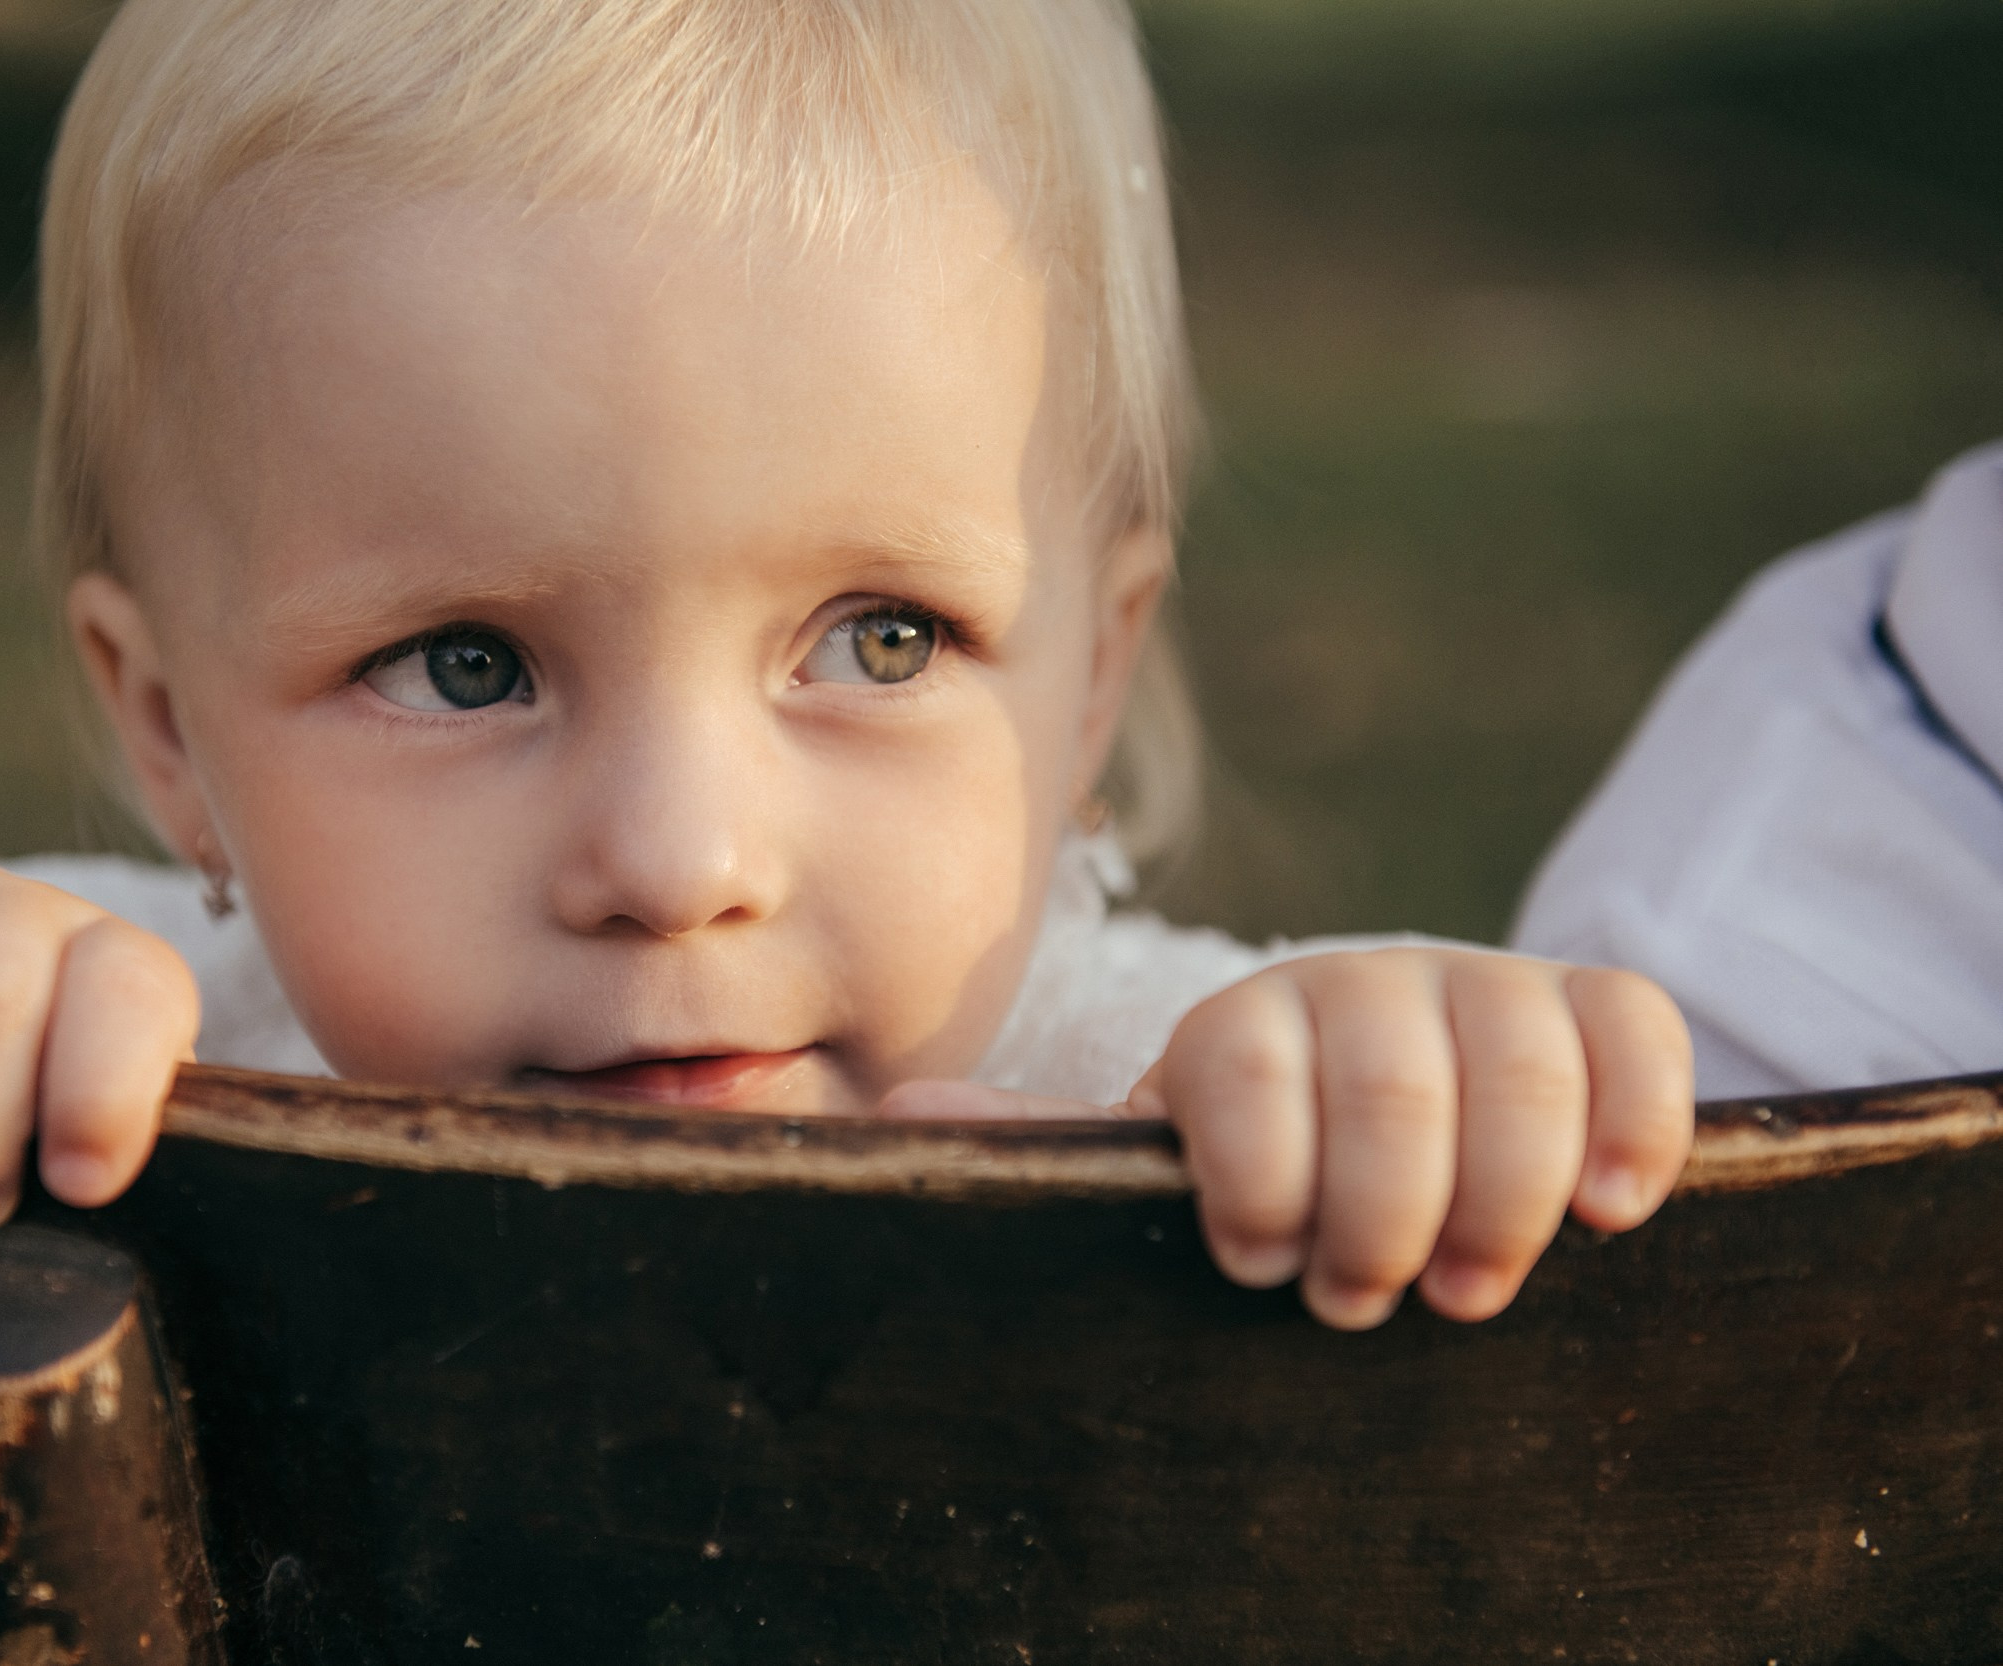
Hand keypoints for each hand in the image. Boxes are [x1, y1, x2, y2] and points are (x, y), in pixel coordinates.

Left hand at [878, 948, 1692, 1329]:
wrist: (1383, 1132)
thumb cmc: (1257, 1180)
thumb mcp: (1161, 1170)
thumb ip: (1062, 1147)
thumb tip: (909, 1117)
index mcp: (1240, 1026)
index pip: (1247, 1071)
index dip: (1261, 1182)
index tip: (1256, 1266)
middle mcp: (1357, 983)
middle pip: (1388, 1076)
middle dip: (1385, 1210)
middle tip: (1373, 1305)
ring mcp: (1481, 986)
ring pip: (1517, 1054)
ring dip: (1506, 1190)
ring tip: (1476, 1289)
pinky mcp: (1591, 1008)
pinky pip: (1634, 1025)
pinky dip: (1633, 1116)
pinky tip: (1608, 1211)